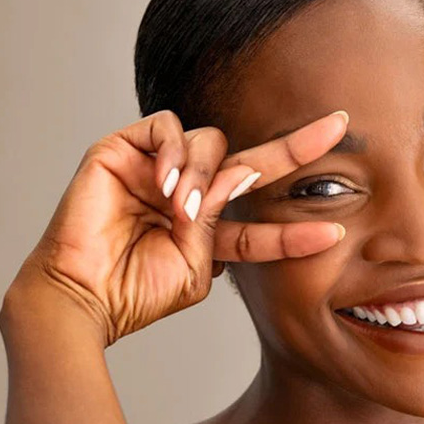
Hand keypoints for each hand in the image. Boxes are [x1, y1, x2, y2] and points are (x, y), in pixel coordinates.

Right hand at [7, 109, 348, 346]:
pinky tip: (165, 184)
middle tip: (338, 128)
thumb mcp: (198, 268)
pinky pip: (167, 128)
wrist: (85, 296)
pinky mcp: (124, 149)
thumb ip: (228, 234)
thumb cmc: (136, 292)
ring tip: (182, 210)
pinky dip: (174, 152)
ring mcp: (156, 168)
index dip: (293, 224)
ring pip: (209, 143)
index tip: (337, 228)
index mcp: (205, 225)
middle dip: (295, 148)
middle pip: (249, 163)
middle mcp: (185, 191)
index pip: (257, 217)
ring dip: (204, 175)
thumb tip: (245, 189)